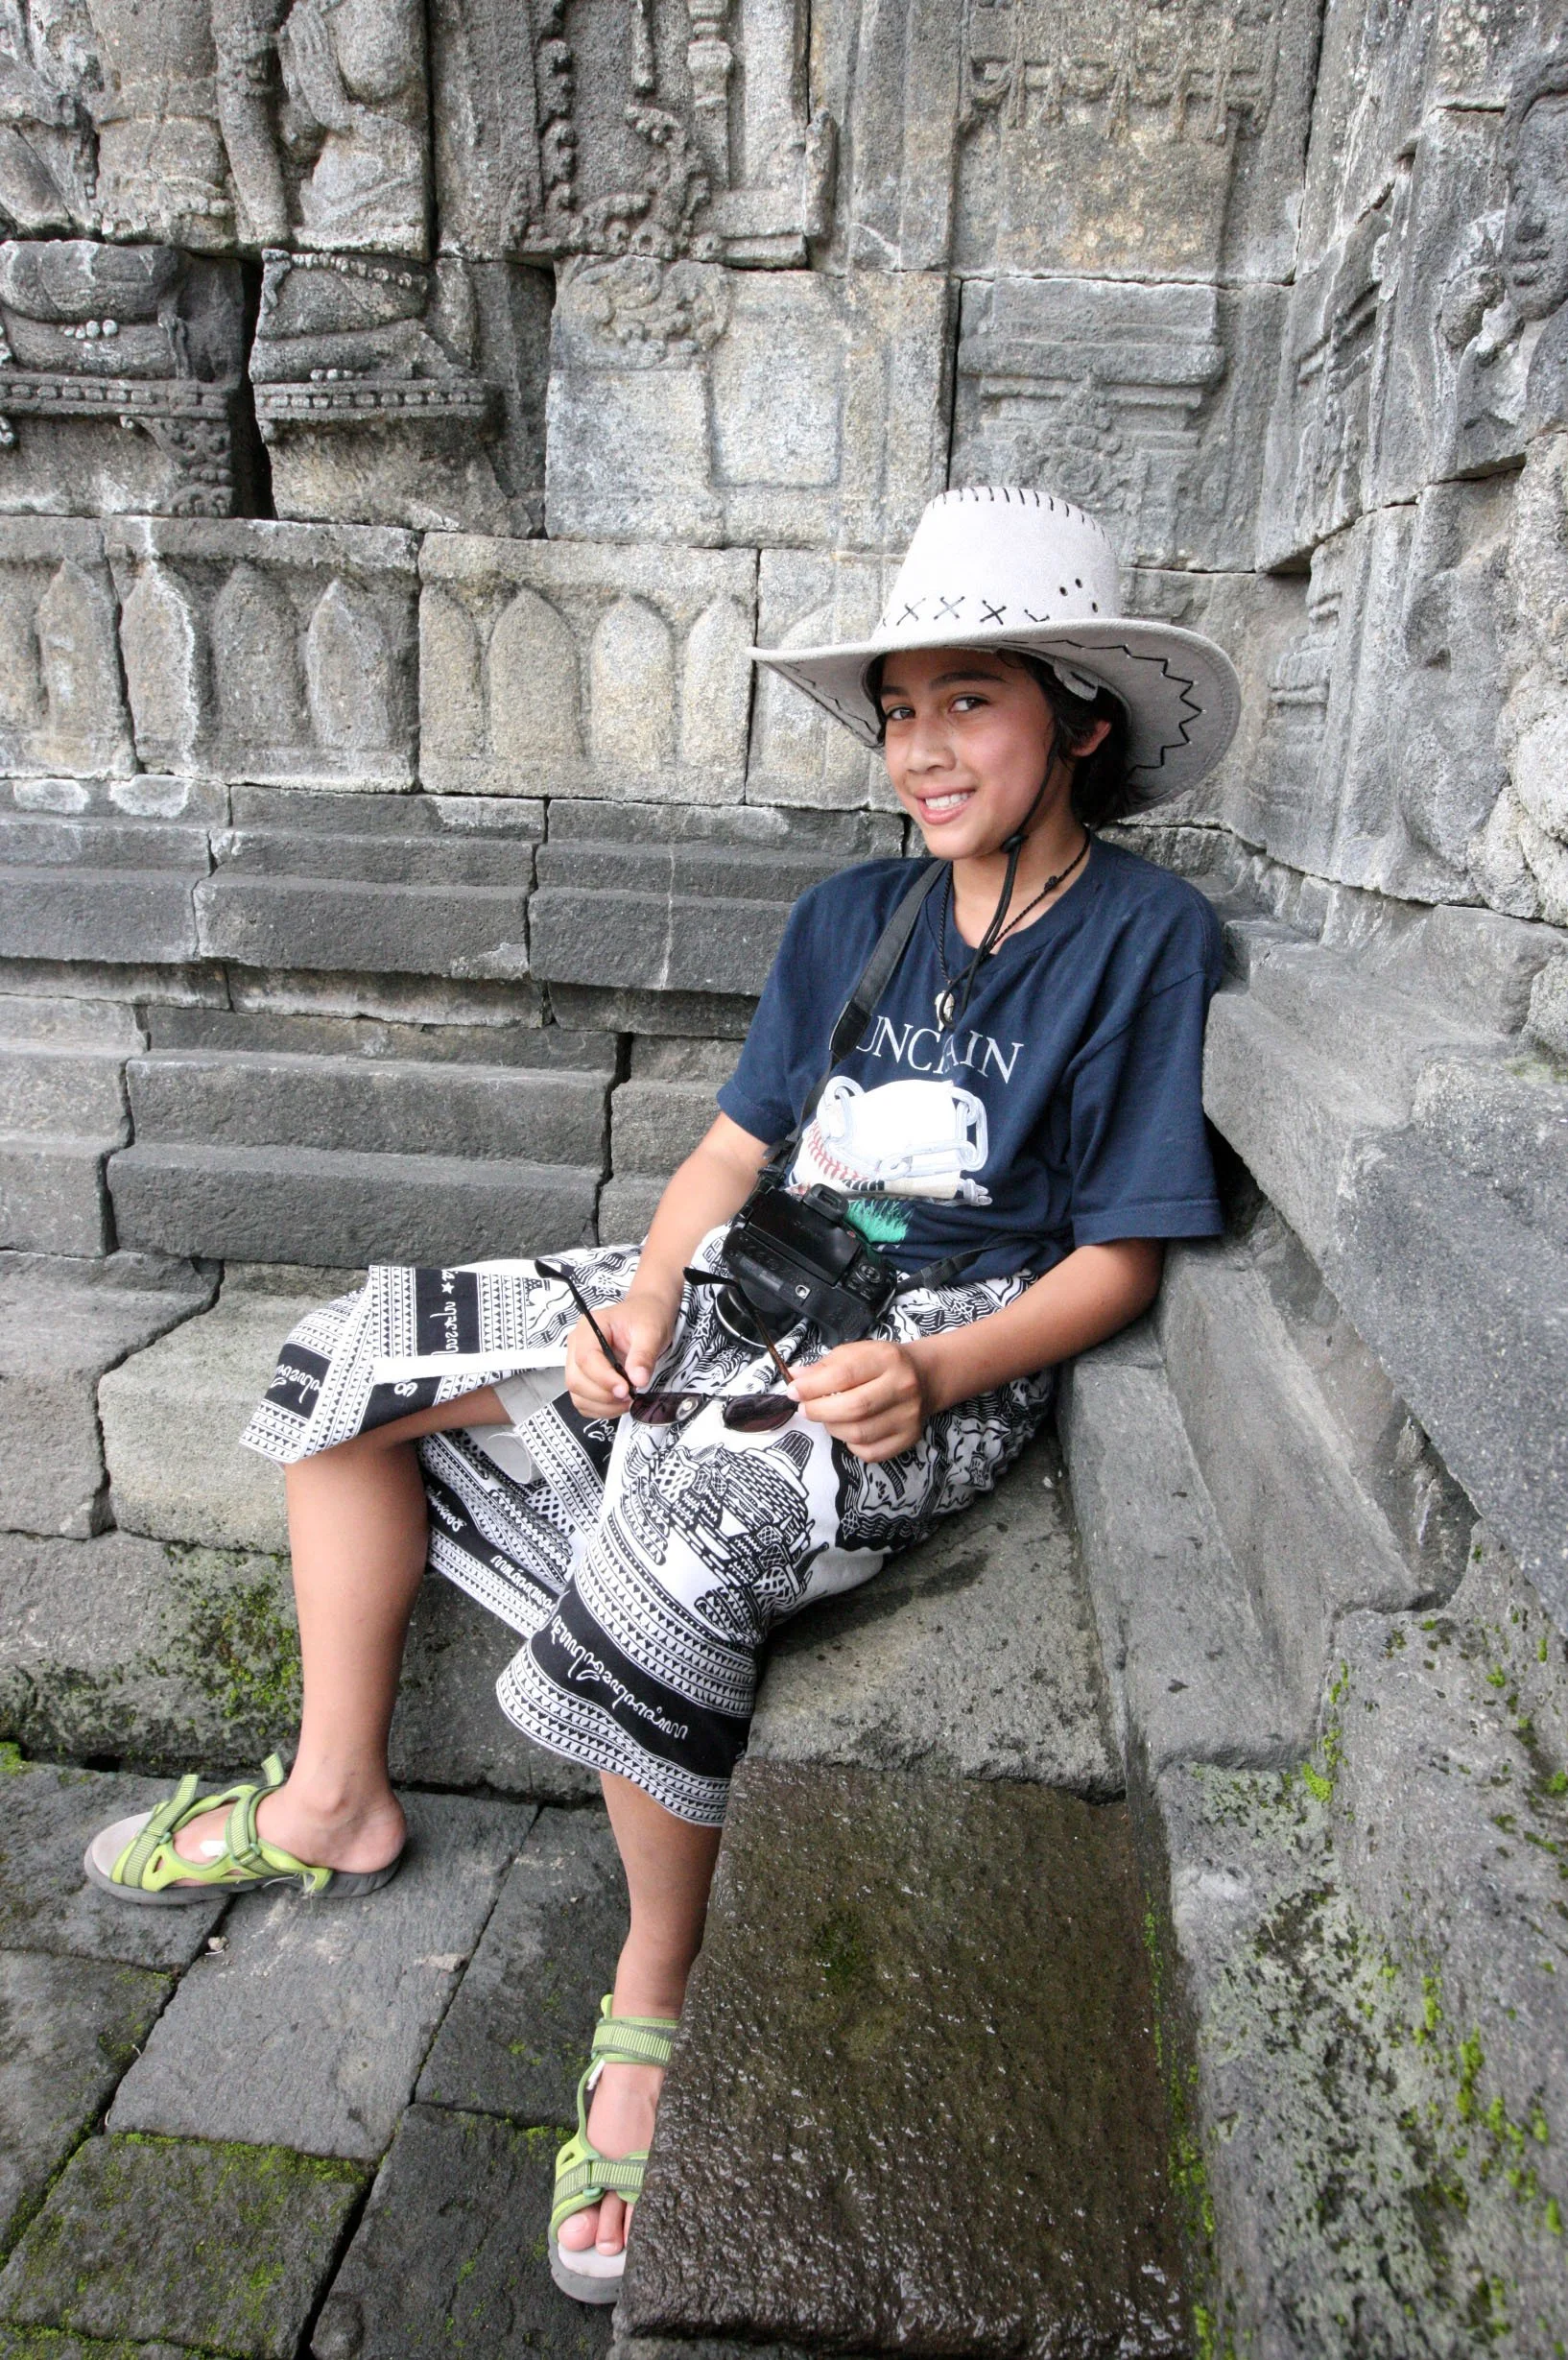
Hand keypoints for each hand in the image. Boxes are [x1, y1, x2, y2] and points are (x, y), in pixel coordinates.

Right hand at [563, 1291, 674, 1419]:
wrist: (646, 1315)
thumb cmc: (646, 1317)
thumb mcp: (650, 1331)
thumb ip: (643, 1355)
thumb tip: (638, 1380)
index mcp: (589, 1327)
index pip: (585, 1358)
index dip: (604, 1378)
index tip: (626, 1389)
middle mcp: (577, 1344)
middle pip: (576, 1379)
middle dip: (603, 1395)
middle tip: (631, 1396)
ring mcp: (577, 1362)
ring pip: (577, 1394)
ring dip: (602, 1405)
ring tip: (628, 1400)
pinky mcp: (584, 1376)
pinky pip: (583, 1400)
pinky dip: (600, 1408)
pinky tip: (619, 1403)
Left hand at [787, 1339, 930, 1462]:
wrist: (924, 1377)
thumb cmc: (881, 1365)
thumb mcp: (854, 1353)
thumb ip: (824, 1367)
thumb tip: (795, 1379)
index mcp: (886, 1359)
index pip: (844, 1375)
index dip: (812, 1387)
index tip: (793, 1392)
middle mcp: (903, 1386)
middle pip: (853, 1408)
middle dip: (820, 1411)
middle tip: (805, 1409)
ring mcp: (908, 1415)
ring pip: (859, 1433)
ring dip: (833, 1428)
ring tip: (829, 1417)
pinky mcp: (909, 1438)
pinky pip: (870, 1452)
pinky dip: (851, 1445)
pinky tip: (850, 1430)